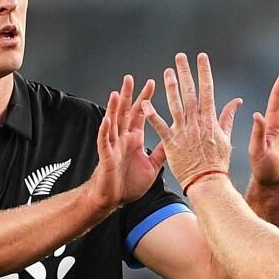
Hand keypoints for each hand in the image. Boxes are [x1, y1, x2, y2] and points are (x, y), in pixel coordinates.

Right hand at [86, 75, 162, 210]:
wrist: (114, 200)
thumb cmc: (129, 183)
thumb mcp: (152, 166)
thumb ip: (161, 152)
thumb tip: (174, 140)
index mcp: (134, 139)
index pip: (140, 114)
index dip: (145, 99)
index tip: (152, 82)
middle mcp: (122, 139)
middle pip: (125, 113)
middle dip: (128, 95)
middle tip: (130, 78)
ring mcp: (113, 147)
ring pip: (112, 123)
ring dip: (113, 108)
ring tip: (116, 93)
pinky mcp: (106, 157)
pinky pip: (104, 142)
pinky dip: (105, 131)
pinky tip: (107, 120)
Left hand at [142, 52, 241, 190]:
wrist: (208, 182)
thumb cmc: (218, 162)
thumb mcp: (226, 137)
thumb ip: (228, 117)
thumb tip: (237, 101)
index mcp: (210, 119)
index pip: (207, 90)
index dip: (204, 72)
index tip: (201, 57)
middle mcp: (196, 122)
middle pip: (190, 92)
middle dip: (185, 72)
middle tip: (180, 57)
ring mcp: (183, 131)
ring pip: (175, 104)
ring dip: (170, 87)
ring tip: (166, 72)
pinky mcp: (170, 142)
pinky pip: (159, 126)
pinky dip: (152, 115)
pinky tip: (145, 103)